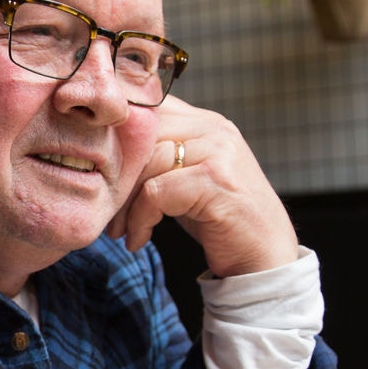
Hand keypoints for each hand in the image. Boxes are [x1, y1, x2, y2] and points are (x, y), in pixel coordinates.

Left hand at [106, 95, 297, 276]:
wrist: (265, 259)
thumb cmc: (219, 221)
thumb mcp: (186, 179)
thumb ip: (160, 156)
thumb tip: (106, 150)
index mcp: (205, 122)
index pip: (147, 109)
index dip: (117, 141)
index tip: (102, 176)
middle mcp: (214, 128)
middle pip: (142, 135)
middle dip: (116, 175)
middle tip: (107, 210)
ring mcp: (218, 151)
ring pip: (146, 163)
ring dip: (124, 203)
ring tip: (120, 230)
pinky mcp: (215, 181)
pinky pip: (156, 192)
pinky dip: (140, 219)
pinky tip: (139, 239)